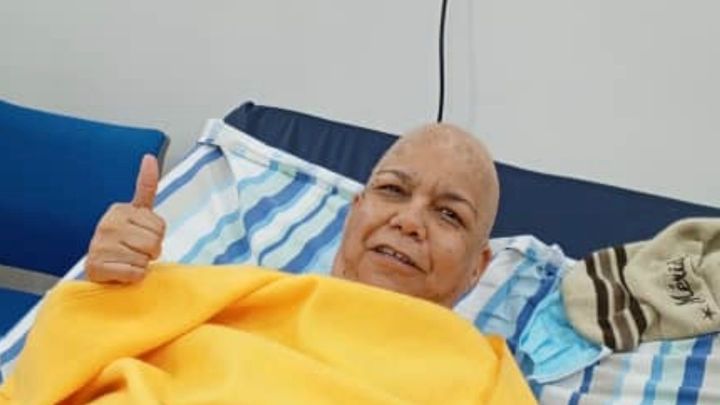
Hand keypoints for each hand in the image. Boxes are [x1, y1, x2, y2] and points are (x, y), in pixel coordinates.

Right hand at [86, 155, 165, 282]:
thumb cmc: (124, 240)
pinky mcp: (97, 265)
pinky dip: (133, 276)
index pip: (159, 226)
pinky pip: (134, 273)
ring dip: (142, 264)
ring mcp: (100, 244)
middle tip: (136, 251)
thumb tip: (149, 157)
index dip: (157, 236)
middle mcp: (108, 223)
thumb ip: (146, 188)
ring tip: (127, 260)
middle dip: (151, 251)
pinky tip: (121, 271)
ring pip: (145, 258)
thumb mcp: (138, 213)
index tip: (141, 235)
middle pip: (155, 242)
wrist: (101, 268)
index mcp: (120, 209)